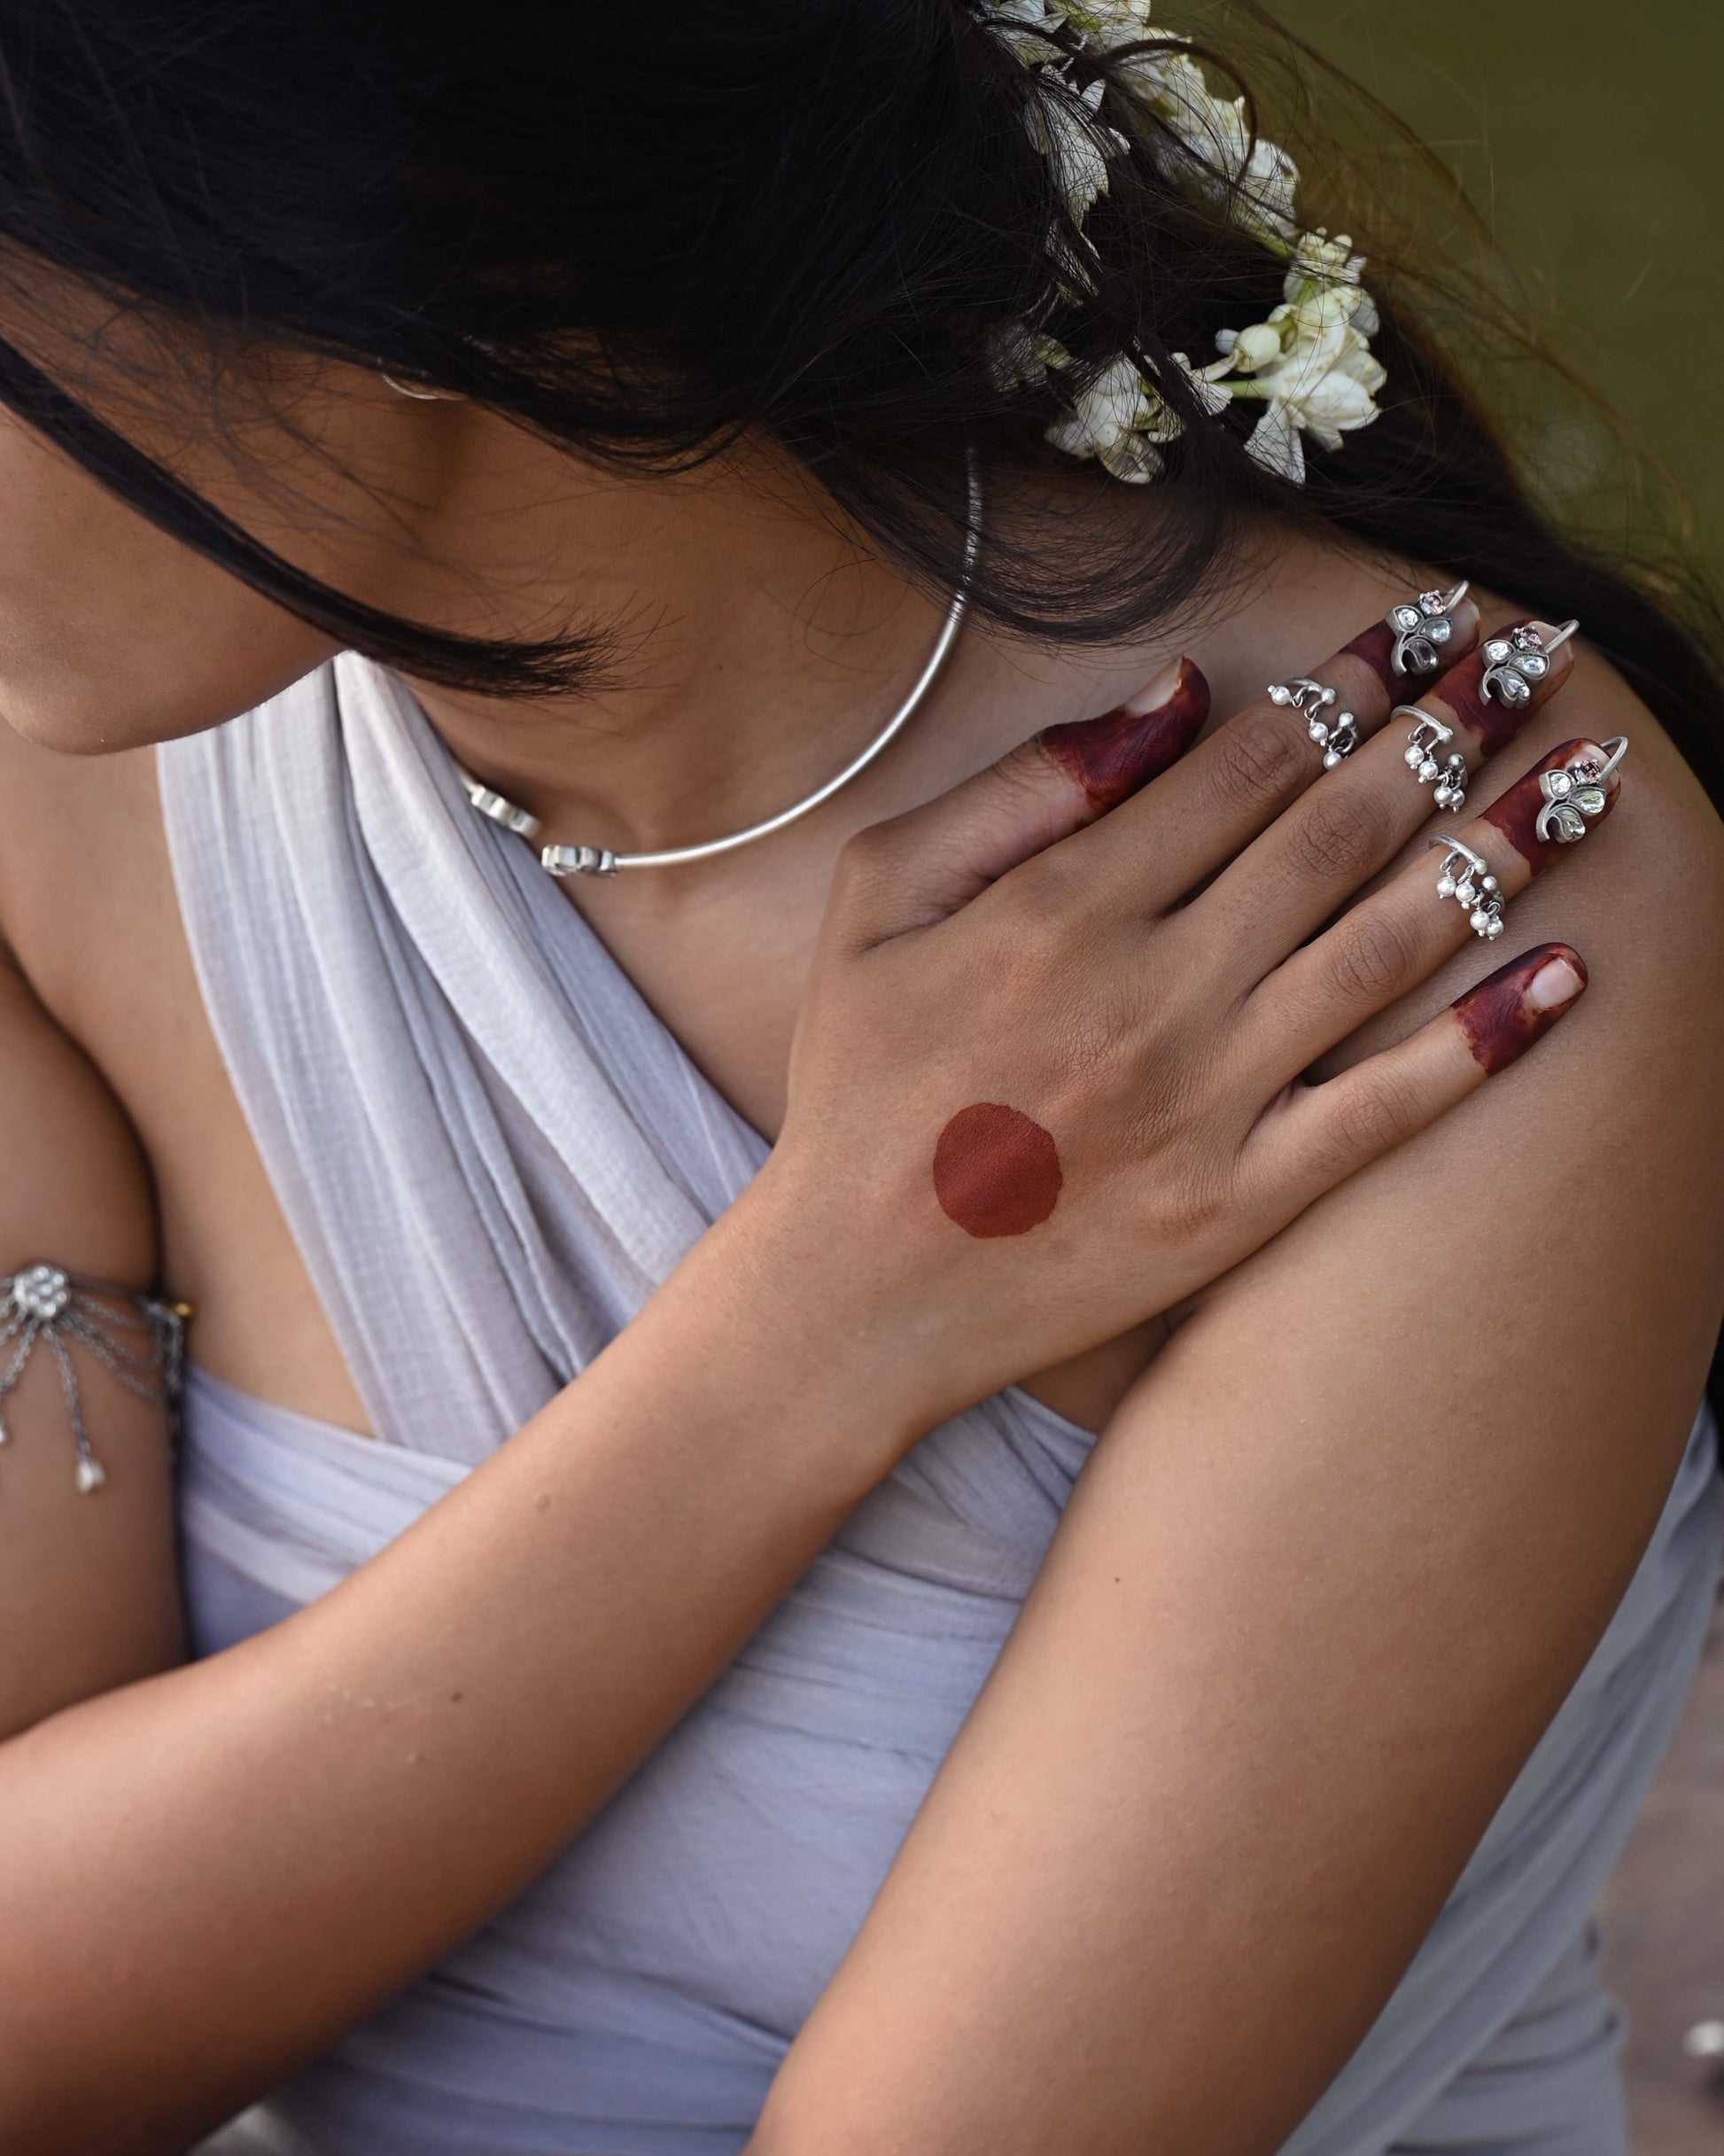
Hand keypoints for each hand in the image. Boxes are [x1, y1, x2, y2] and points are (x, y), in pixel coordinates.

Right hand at [744, 603, 1608, 1432]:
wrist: (858, 1292)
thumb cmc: (860, 1084)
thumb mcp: (877, 900)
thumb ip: (1018, 789)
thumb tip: (1176, 695)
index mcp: (1064, 905)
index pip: (1244, 764)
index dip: (1345, 684)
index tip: (1417, 631)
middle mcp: (1154, 990)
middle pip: (1336, 831)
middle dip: (1444, 733)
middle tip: (1530, 664)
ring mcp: (1209, 1101)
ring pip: (1383, 947)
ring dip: (1495, 849)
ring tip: (1580, 776)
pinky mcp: (1243, 1199)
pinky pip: (1388, 1109)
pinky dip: (1482, 1041)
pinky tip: (1564, 975)